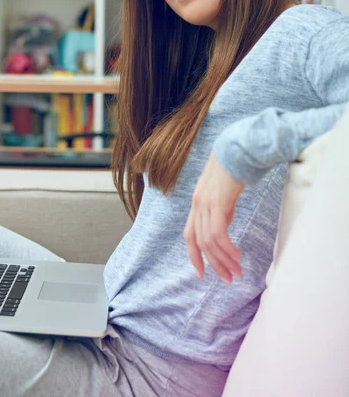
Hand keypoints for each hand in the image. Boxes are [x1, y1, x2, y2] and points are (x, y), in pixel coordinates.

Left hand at [184, 152, 244, 282]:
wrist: (238, 149)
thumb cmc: (233, 169)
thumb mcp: (224, 194)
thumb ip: (221, 211)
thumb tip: (224, 228)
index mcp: (197, 203)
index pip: (189, 235)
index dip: (194, 255)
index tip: (202, 273)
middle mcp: (197, 204)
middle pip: (199, 242)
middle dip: (214, 264)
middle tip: (228, 278)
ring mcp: (205, 203)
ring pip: (209, 241)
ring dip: (223, 260)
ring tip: (237, 271)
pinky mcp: (217, 202)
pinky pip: (218, 233)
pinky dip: (226, 248)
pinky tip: (237, 255)